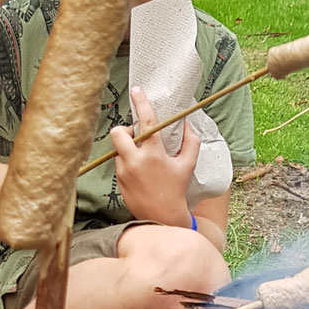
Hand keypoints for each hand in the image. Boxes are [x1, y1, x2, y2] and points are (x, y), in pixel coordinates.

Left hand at [110, 85, 198, 225]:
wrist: (162, 218)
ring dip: (127, 149)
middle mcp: (135, 161)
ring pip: (118, 149)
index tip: (137, 90)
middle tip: (135, 137)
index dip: (141, 103)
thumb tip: (186, 125)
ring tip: (142, 160)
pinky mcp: (118, 182)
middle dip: (124, 130)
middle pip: (118, 133)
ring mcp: (124, 172)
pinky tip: (140, 174)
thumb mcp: (188, 165)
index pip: (146, 122)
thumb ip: (190, 142)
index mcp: (154, 154)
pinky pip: (118, 164)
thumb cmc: (177, 190)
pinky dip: (127, 163)